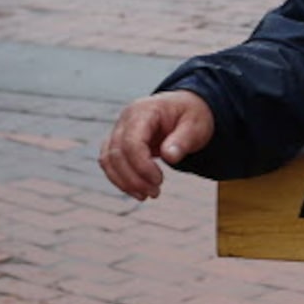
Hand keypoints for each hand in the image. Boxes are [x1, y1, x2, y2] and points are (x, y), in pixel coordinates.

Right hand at [100, 92, 215, 199]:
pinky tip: (137, 191)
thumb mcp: (196, 125)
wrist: (184, 108)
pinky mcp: (118, 143)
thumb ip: (183, 140)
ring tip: (146, 195)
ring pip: (108, 160)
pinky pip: (109, 163)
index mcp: (143, 111)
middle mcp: (125, 119)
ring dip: (124, 182)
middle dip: (134, 179)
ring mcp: (119, 130)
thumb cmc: (190, 115)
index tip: (159, 181)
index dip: (141, 166)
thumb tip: (169, 157)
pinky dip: (120, 179)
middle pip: (116, 154)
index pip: (131, 142)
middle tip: (155, 193)